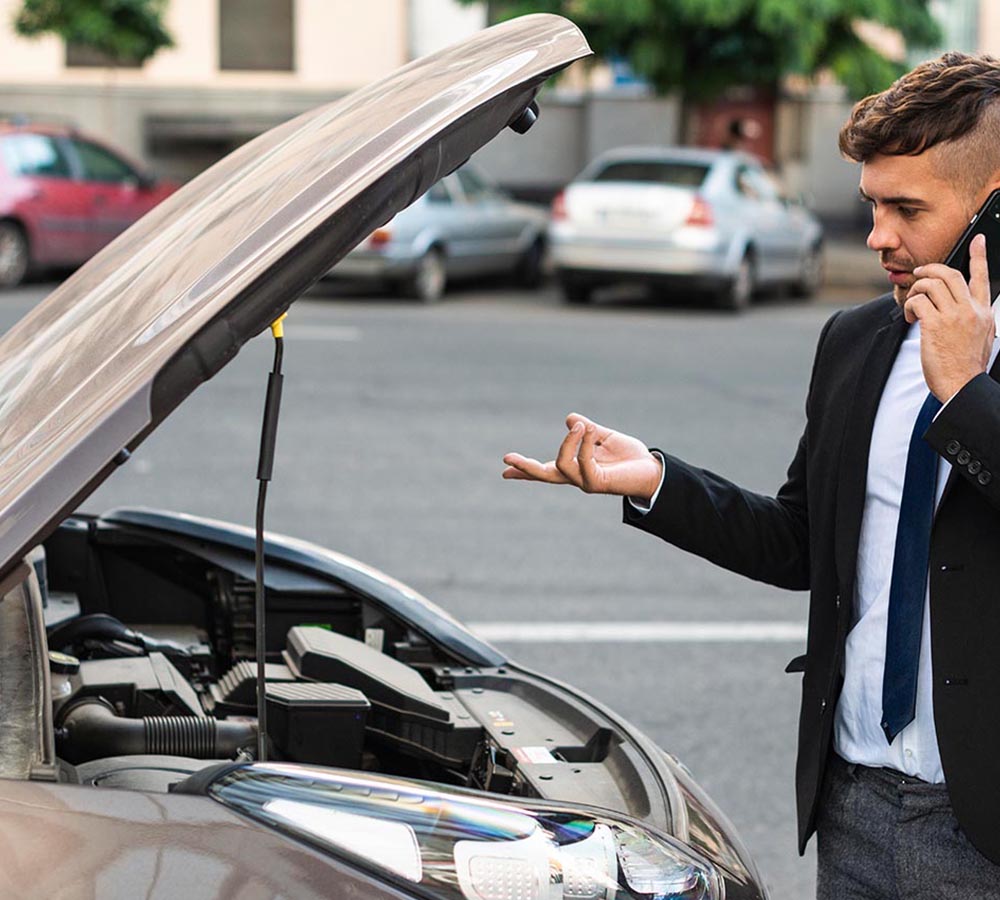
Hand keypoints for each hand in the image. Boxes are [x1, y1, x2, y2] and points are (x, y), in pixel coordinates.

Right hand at [502, 413, 662, 500]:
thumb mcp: (604, 438)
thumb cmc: (630, 458)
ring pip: (561, 465)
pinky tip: (587, 430)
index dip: (525, 470)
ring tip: (580, 425)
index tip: (504, 471)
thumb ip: (587, 431)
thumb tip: (570, 418)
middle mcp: (577, 477)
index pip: (546, 469)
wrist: (653, 471)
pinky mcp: (597, 482)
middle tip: (506, 458)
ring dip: (567, 442)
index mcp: (575, 467)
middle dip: (525, 468)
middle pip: (544, 475)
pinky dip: (583, 444)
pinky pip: (583, 462)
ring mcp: (585, 482)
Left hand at [904, 233, 994, 400]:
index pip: (982, 277)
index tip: (978, 240)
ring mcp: (953, 316)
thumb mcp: (981, 337)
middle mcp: (970, 309)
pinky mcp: (934, 325)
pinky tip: (910, 317)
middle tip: (920, 273)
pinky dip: (910, 306)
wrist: (963, 385)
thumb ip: (973, 319)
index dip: (979, 256)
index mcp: (983, 312)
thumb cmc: (967, 366)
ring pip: (931, 284)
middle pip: (950, 274)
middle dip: (931, 269)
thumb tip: (962, 311)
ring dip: (916, 289)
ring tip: (913, 303)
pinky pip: (918, 301)